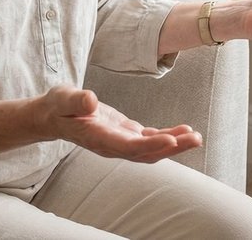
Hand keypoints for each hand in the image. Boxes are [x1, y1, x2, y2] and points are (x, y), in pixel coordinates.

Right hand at [35, 85, 202, 162]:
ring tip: (196, 137)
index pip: (128, 146)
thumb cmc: (59, 106)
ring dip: (174, 144)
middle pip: (146, 153)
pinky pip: (149, 139)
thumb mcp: (63, 99)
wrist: (54, 116)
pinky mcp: (126, 134)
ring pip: (151, 149)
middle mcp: (113, 145)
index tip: (171, 141)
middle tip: (195, 139)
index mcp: (99, 138)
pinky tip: (184, 131)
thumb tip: (90, 100)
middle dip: (172, 148)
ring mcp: (120, 142)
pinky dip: (167, 136)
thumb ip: (76, 101)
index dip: (151, 145)